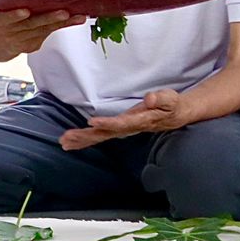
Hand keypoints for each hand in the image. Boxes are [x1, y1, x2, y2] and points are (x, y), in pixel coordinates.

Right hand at [0, 6, 85, 58]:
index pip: (3, 18)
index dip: (13, 15)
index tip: (24, 11)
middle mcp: (8, 32)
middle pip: (30, 25)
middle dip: (48, 19)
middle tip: (63, 13)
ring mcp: (21, 40)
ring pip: (44, 30)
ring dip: (63, 23)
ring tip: (78, 16)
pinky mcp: (33, 45)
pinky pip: (50, 33)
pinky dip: (65, 25)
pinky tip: (77, 19)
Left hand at [61, 89, 186, 149]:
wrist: (175, 115)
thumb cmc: (171, 105)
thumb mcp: (170, 99)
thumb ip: (161, 99)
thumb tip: (150, 98)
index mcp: (139, 121)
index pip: (122, 123)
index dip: (108, 124)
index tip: (92, 122)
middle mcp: (128, 128)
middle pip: (105, 134)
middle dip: (86, 137)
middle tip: (67, 138)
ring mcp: (122, 130)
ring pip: (100, 137)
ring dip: (82, 140)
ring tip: (64, 142)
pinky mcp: (118, 129)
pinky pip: (99, 136)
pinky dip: (85, 139)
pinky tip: (71, 142)